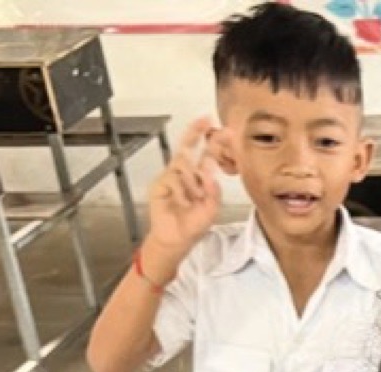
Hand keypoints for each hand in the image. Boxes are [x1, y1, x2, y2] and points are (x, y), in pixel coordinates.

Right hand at [143, 117, 226, 266]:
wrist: (176, 240)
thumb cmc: (193, 225)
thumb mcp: (211, 210)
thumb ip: (214, 193)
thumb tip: (211, 174)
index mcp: (198, 178)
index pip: (203, 155)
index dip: (210, 141)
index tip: (222, 129)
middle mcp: (183, 174)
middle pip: (186, 147)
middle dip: (195, 132)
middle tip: (206, 121)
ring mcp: (170, 177)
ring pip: (182, 165)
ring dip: (193, 181)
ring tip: (196, 197)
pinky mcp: (159, 185)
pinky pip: (172, 179)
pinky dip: (181, 192)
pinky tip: (183, 203)